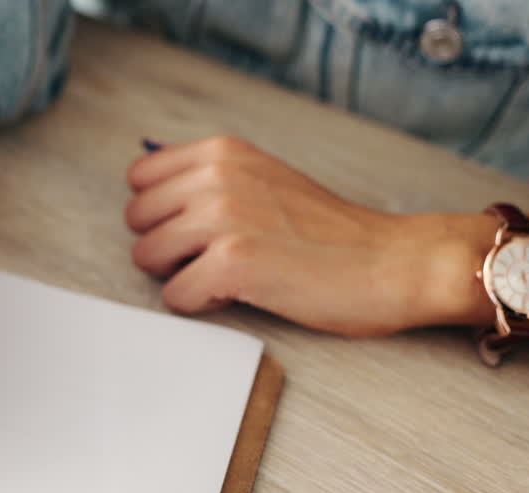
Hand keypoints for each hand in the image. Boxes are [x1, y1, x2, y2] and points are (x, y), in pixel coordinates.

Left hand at [125, 136, 499, 335]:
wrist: (391, 262)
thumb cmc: (330, 232)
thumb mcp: (262, 179)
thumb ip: (209, 179)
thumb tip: (144, 187)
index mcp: (222, 152)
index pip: (139, 179)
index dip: (162, 212)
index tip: (197, 228)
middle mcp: (217, 176)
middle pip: (137, 221)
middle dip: (167, 246)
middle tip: (217, 256)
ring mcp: (222, 218)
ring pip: (147, 257)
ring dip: (182, 275)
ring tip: (231, 275)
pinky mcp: (231, 263)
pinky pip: (174, 297)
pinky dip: (202, 305)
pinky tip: (244, 294)